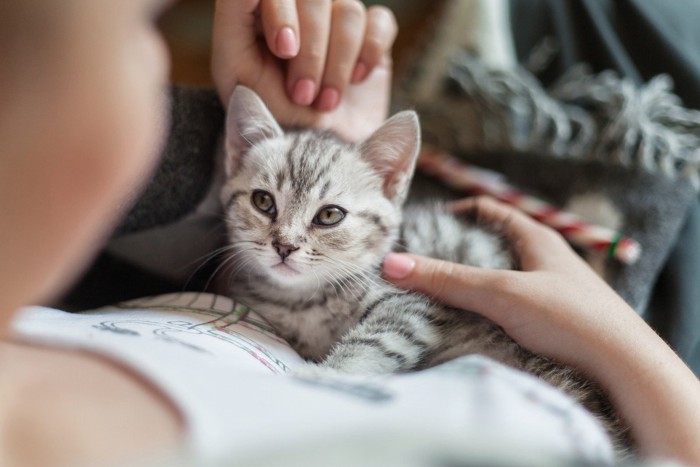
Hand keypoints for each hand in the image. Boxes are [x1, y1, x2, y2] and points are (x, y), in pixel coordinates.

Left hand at [212, 0, 397, 141]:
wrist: (315, 161)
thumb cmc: (269, 117)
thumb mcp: (237, 72)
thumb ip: (234, 21)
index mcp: (262, 10)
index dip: (283, 10)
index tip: (284, 49)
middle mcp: (302, 9)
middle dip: (312, 52)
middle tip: (302, 96)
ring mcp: (338, 21)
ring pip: (349, 12)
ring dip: (338, 64)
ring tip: (326, 102)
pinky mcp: (370, 37)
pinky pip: (380, 22)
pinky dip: (369, 52)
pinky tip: (357, 81)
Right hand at [382, 195, 635, 368]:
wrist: (625, 366)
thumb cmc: (569, 317)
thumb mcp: (501, 293)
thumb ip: (447, 279)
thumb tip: (392, 264)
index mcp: (536, 237)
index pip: (489, 210)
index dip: (455, 214)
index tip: (424, 228)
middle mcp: (544, 259)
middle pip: (490, 245)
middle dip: (456, 253)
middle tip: (422, 266)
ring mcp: (549, 289)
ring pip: (499, 277)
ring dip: (469, 284)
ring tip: (436, 296)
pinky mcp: (551, 319)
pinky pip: (508, 305)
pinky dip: (485, 308)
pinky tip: (469, 323)